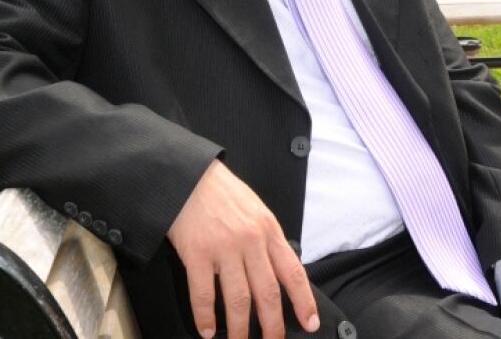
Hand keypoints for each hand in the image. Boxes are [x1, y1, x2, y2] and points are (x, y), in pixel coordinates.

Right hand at [167, 159, 319, 338]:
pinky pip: (204, 295)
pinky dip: (205, 318)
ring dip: (240, 330)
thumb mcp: (256, 209)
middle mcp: (250, 241)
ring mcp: (223, 248)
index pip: (293, 272)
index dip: (304, 302)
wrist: (190, 176)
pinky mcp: (197, 253)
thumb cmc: (222, 193)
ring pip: (239, 300)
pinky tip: (207, 330)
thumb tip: (278, 271)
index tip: (310, 323)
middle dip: (273, 327)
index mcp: (268, 229)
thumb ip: (267, 239)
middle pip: (268, 293)